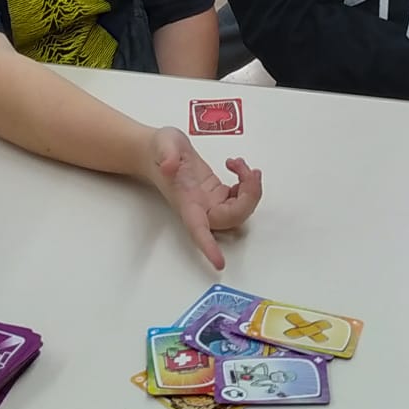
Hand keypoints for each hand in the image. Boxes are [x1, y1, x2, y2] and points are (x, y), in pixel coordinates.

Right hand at [143, 127, 261, 269]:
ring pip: (239, 211)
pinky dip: (247, 185)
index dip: (209, 247)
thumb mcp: (162, 145)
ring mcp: (210, 201)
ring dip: (251, 191)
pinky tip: (240, 168)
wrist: (158, 151)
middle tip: (250, 172)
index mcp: (186, 201)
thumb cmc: (159, 149)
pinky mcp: (217, 193)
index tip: (219, 263)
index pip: (198, 230)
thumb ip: (166, 155)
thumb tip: (169, 165)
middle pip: (230, 219)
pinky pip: (239, 199)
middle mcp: (200, 207)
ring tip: (243, 166)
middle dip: (249, 199)